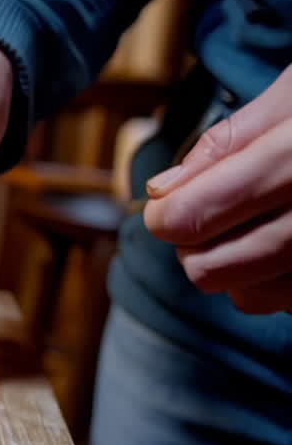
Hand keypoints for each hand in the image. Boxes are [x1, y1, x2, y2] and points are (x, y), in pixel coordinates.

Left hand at [144, 65, 291, 314]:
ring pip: (248, 298)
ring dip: (236, 270)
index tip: (167, 206)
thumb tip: (164, 191)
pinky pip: (289, 304)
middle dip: (193, 248)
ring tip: (258, 227)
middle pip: (209, 270)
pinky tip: (291, 246)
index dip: (165, 216)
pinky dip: (277, 283)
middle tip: (209, 218)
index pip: (192, 216)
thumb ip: (231, 140)